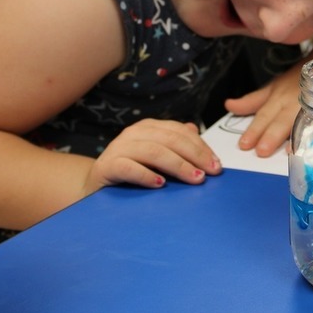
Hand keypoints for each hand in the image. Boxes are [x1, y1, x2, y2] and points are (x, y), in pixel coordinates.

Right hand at [85, 119, 221, 193]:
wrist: (96, 185)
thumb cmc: (131, 171)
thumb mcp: (156, 157)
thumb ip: (174, 144)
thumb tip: (195, 130)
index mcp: (149, 128)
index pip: (180, 132)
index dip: (201, 147)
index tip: (216, 164)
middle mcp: (134, 133)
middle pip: (170, 140)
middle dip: (195, 156)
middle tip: (210, 173)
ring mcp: (119, 148)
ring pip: (154, 151)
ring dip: (177, 165)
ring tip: (194, 178)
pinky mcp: (107, 166)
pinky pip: (128, 167)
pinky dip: (146, 175)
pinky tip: (160, 184)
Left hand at [224, 65, 300, 157]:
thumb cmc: (296, 81)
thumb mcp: (273, 88)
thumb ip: (252, 101)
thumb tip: (229, 105)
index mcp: (278, 97)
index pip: (264, 115)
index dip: (255, 130)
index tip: (244, 145)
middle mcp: (293, 103)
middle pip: (281, 120)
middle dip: (272, 135)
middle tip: (261, 151)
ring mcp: (311, 107)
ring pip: (301, 121)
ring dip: (295, 136)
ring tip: (289, 152)